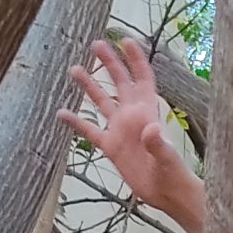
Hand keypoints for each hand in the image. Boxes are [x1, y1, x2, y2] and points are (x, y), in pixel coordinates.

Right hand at [59, 38, 203, 232]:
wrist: (165, 193)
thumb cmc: (172, 173)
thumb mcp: (166, 157)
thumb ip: (158, 143)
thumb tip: (151, 129)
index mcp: (147, 111)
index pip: (142, 77)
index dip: (135, 59)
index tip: (125, 40)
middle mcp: (131, 115)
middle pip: (119, 82)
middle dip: (109, 63)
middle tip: (95, 43)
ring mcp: (119, 129)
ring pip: (101, 101)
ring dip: (89, 86)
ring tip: (74, 69)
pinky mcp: (110, 146)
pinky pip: (89, 131)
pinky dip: (76, 122)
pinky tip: (61, 113)